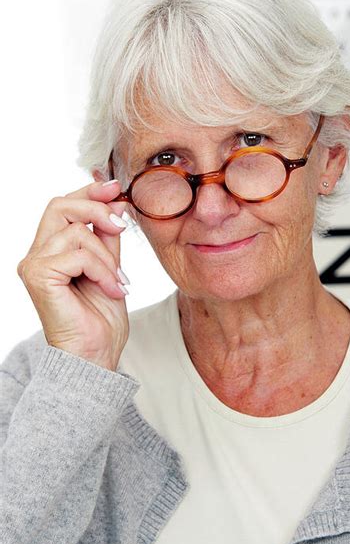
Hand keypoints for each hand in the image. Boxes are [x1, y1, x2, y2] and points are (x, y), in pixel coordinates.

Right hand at [17, 180, 130, 370]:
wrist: (96, 355)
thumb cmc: (101, 318)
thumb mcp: (111, 267)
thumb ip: (108, 237)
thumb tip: (116, 203)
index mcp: (51, 250)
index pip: (64, 206)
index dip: (89, 192)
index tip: (115, 188)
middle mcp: (37, 254)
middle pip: (60, 205)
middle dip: (97, 209)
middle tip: (122, 226)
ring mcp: (34, 265)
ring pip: (76, 231)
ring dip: (107, 255)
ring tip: (118, 281)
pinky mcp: (39, 276)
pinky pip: (79, 254)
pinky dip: (103, 269)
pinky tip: (112, 289)